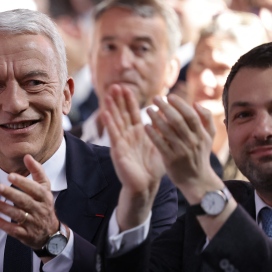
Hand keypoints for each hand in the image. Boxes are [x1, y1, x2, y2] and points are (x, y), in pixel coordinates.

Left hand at [0, 154, 62, 260]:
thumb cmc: (44, 205)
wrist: (50, 233)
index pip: (35, 189)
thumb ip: (37, 171)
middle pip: (25, 201)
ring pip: (18, 215)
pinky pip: (14, 230)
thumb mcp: (45, 189)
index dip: (23, 182)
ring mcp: (33, 223)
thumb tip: (27, 156)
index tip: (10, 175)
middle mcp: (40, 210)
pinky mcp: (26, 235)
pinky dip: (4, 224)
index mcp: (44, 197)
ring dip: (4, 208)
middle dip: (11, 194)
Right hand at [100, 84, 163, 230]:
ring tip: (108, 95)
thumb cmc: (152, 167)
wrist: (146, 185)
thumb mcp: (159, 144)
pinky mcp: (118, 150)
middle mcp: (128, 136)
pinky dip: (109, 123)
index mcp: (138, 133)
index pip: (132, 113)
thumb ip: (160, 130)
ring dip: (111, 108)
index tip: (126, 87)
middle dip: (118, 100)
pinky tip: (105, 113)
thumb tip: (166, 115)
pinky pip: (113, 134)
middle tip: (114, 85)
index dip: (129, 100)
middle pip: (122, 114)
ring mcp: (121, 142)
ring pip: (116, 121)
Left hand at [145, 95, 221, 202]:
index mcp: (202, 134)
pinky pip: (160, 144)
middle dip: (166, 107)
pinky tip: (146, 126)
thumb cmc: (200, 155)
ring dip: (156, 118)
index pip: (190, 115)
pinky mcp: (171, 160)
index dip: (180, 104)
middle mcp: (193, 141)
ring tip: (148, 109)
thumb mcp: (209, 138)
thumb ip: (206, 119)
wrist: (197, 180)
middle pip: (178, 120)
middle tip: (155, 98)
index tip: (170, 96)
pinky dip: (153, 134)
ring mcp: (182, 151)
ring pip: (168, 131)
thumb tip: (196, 104)